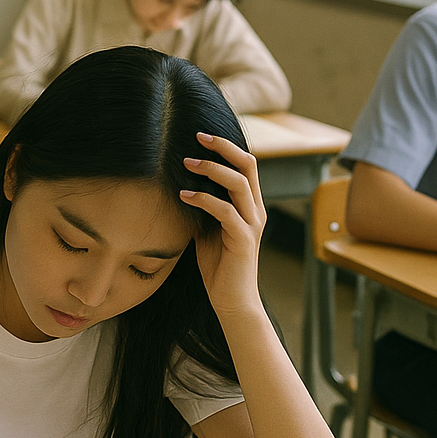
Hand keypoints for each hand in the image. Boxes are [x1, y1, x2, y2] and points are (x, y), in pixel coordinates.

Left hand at [182, 132, 267, 318]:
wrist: (232, 301)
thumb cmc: (219, 266)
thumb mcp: (207, 230)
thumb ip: (203, 209)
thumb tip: (181, 187)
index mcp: (250, 206)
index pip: (246, 165)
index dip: (226, 147)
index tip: (201, 136)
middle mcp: (256, 211)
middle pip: (248, 165)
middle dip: (223, 147)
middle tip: (197, 137)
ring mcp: (252, 224)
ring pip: (239, 184)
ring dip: (212, 170)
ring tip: (186, 163)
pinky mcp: (243, 240)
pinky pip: (225, 211)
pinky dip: (204, 200)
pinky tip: (184, 196)